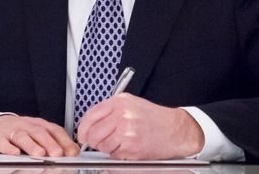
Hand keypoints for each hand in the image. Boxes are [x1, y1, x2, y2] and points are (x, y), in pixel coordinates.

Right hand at [0, 115, 79, 156]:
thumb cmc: (19, 132)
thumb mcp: (37, 134)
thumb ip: (54, 142)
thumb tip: (74, 152)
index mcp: (38, 125)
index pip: (54, 130)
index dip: (64, 141)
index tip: (72, 152)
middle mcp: (25, 126)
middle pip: (38, 132)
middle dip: (49, 143)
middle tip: (57, 154)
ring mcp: (10, 131)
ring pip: (21, 136)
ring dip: (31, 145)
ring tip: (39, 154)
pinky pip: (2, 143)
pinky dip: (8, 148)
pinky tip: (14, 154)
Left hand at [76, 94, 204, 158]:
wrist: (175, 129)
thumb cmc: (155, 118)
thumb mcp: (131, 104)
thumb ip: (110, 110)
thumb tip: (91, 122)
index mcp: (120, 102)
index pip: (91, 115)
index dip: (83, 128)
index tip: (82, 134)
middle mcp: (122, 115)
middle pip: (94, 133)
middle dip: (93, 141)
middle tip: (97, 142)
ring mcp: (127, 132)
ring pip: (102, 146)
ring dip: (106, 148)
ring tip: (118, 143)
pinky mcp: (132, 147)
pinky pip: (114, 155)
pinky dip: (117, 154)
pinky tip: (127, 147)